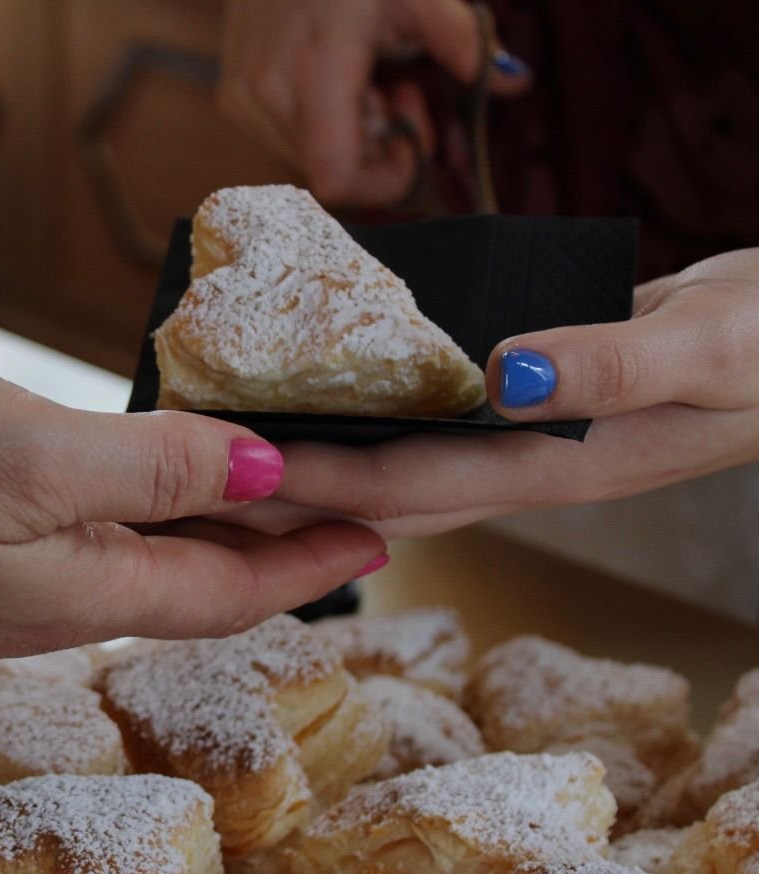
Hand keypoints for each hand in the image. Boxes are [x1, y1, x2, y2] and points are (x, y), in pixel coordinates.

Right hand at [0, 347, 383, 768]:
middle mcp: (49, 602)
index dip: (316, 556)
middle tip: (356, 507)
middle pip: (196, 582)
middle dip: (284, 549)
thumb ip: (147, 471)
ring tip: (274, 496)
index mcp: (78, 592)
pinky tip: (143, 486)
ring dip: (217, 533)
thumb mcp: (24, 451)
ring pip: (141, 561)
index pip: (231, 587)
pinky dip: (141, 513)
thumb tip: (258, 482)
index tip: (391, 527)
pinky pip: (83, 540)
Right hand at [217, 0, 529, 205]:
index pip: (338, 178)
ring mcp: (243, 99)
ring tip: (369, 80)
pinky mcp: (233, 97)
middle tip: (402, 91)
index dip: (384, 179)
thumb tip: (515, 81)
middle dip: (379, 148)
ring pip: (309, 161)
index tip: (414, 142)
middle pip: (332, 173)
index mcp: (316, 69)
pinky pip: (288, 140)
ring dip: (352, 136)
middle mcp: (267, 95)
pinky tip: (336, 79)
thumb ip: (463, 40)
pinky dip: (322, 123)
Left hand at [273, 249, 758, 536]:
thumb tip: (503, 378)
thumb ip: (615, 365)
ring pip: (394, 465)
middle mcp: (523, 468)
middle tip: (195, 484)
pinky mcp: (522, 409)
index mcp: (555, 469)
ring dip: (314, 461)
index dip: (316, 481)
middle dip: (288, 498)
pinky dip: (366, 415)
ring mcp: (521, 443)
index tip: (231, 471)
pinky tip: (318, 392)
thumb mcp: (712, 347)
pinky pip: (424, 424)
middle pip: (378, 496)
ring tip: (227, 446)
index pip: (406, 486)